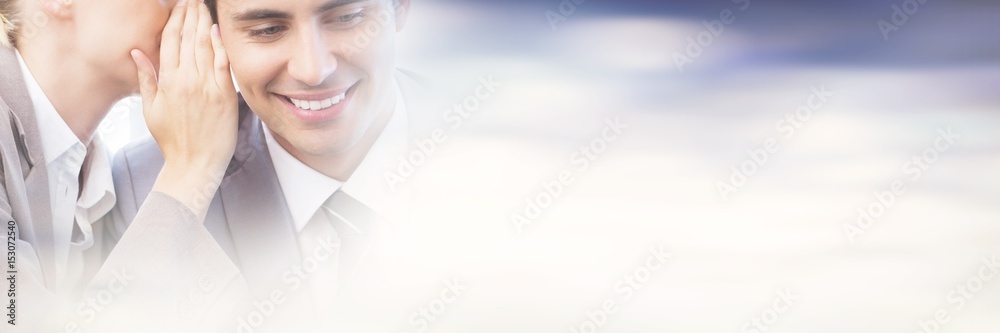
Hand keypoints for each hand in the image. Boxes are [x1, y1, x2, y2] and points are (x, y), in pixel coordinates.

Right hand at [131, 0, 236, 219]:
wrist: (195, 163)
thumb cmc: (172, 139)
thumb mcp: (150, 109)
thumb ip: (146, 78)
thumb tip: (136, 51)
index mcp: (167, 82)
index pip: (170, 41)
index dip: (174, 20)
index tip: (177, 6)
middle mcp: (187, 80)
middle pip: (189, 39)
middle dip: (190, 15)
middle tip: (191, 0)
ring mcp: (207, 87)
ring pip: (206, 47)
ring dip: (205, 24)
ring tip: (203, 7)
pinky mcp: (226, 95)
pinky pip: (223, 64)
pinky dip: (220, 46)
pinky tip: (217, 30)